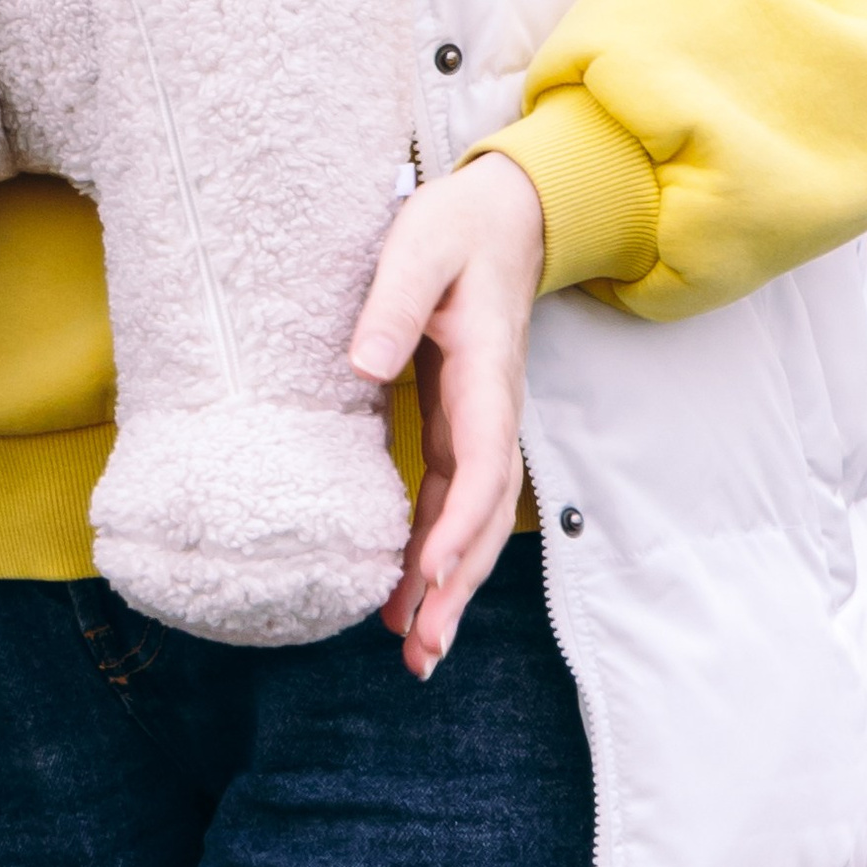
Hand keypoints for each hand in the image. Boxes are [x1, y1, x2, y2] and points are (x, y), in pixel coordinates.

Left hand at [351, 155, 545, 679]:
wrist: (503, 215)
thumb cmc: (458, 226)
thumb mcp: (420, 245)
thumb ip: (394, 301)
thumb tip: (362, 365)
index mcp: (487, 373)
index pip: (482, 464)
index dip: (460, 525)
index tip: (432, 576)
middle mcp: (492, 411)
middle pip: (482, 514)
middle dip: (456, 586)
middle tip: (422, 651)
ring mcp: (479, 423)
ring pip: (471, 519)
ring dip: (447, 585)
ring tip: (416, 651)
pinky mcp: (461, 424)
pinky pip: (454, 500)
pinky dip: (436, 550)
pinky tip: (410, 592)